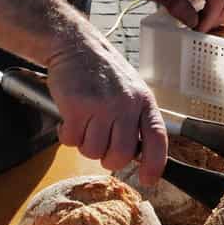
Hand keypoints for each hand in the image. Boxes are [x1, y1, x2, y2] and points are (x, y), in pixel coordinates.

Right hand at [47, 32, 167, 184]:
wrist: (75, 45)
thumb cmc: (102, 71)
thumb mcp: (131, 90)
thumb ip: (136, 119)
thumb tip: (137, 155)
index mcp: (143, 101)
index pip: (157, 139)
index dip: (154, 164)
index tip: (147, 179)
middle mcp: (125, 104)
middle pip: (120, 155)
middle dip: (108, 160)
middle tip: (100, 147)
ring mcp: (101, 105)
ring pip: (93, 151)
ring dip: (84, 145)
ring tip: (83, 125)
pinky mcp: (76, 106)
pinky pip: (71, 140)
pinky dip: (67, 136)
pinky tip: (69, 119)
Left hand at [131, 0, 223, 31]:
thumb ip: (177, 6)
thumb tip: (194, 23)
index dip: (210, 18)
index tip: (197, 30)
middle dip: (218, 20)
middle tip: (199, 29)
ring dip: (217, 18)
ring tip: (198, 25)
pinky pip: (221, 4)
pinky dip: (214, 15)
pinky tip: (199, 19)